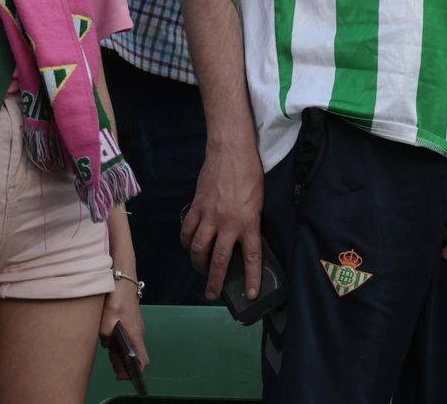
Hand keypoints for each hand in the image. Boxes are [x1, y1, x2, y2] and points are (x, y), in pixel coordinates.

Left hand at [99, 270, 148, 377]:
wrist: (123, 278)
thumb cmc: (116, 299)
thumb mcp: (106, 322)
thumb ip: (106, 338)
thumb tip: (108, 344)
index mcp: (135, 335)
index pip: (142, 360)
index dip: (135, 372)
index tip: (124, 376)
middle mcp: (138, 332)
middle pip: (135, 355)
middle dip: (125, 364)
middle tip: (115, 371)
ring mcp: (135, 326)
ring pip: (130, 345)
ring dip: (121, 353)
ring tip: (111, 357)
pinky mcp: (130, 320)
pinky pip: (127, 336)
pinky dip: (120, 343)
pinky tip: (110, 342)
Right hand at [180, 149, 263, 300]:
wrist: (231, 151)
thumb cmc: (250, 173)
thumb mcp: (259, 201)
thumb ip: (252, 221)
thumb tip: (246, 239)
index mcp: (249, 222)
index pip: (252, 257)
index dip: (253, 278)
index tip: (252, 294)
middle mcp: (228, 224)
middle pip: (219, 260)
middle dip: (215, 282)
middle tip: (213, 295)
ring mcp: (209, 216)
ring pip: (199, 249)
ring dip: (198, 264)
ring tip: (201, 270)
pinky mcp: (196, 207)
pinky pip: (187, 231)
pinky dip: (187, 242)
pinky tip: (190, 246)